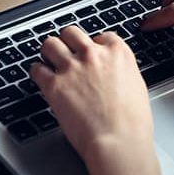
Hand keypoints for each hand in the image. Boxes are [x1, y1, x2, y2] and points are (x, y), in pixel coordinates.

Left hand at [30, 26, 153, 164]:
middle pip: (71, 33)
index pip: (101, 36)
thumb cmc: (132, 123)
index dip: (94, 46)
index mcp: (118, 53)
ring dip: (49, 53)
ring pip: (50, 44)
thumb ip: (121, 72)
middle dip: (68, 42)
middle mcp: (93, 55)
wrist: (118, 141)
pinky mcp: (54, 85)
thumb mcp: (137, 86)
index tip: (90, 54)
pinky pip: (37, 69)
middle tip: (66, 53)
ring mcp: (72, 68)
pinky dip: (37, 73)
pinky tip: (41, 78)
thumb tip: (112, 72)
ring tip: (50, 61)